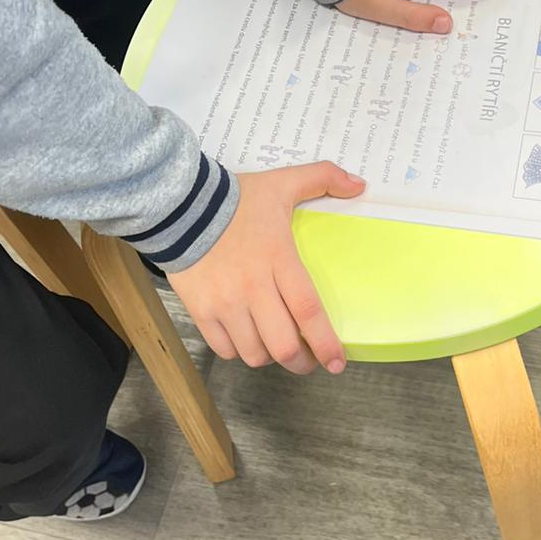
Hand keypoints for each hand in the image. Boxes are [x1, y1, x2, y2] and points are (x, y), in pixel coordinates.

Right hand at [170, 161, 363, 373]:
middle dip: (300, 361)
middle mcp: (253, 287)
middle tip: (308, 360)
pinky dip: (238, 351)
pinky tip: (246, 338)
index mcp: (278, 259)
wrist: (181, 204)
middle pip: (282, 345)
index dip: (325, 343)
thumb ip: (322, 177)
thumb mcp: (282, 182)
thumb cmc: (236, 198)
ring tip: (276, 348)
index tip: (337, 361)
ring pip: (254, 352)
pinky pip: (224, 348)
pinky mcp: (201, 310)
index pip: (307, 311)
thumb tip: (359, 185)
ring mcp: (225, 303)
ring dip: (269, 357)